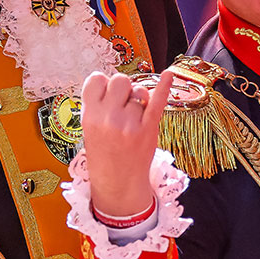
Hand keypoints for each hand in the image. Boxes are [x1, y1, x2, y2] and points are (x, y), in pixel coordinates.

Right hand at [79, 70, 171, 218]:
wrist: (118, 183)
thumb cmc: (104, 156)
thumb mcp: (90, 130)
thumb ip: (99, 105)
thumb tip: (116, 82)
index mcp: (90, 116)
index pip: (96, 79)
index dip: (103, 84)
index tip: (107, 93)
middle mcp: (109, 117)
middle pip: (120, 80)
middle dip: (123, 89)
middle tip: (122, 105)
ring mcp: (130, 123)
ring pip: (139, 90)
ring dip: (138, 99)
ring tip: (133, 117)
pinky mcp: (148, 129)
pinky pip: (158, 101)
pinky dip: (165, 87)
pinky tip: (170, 75)